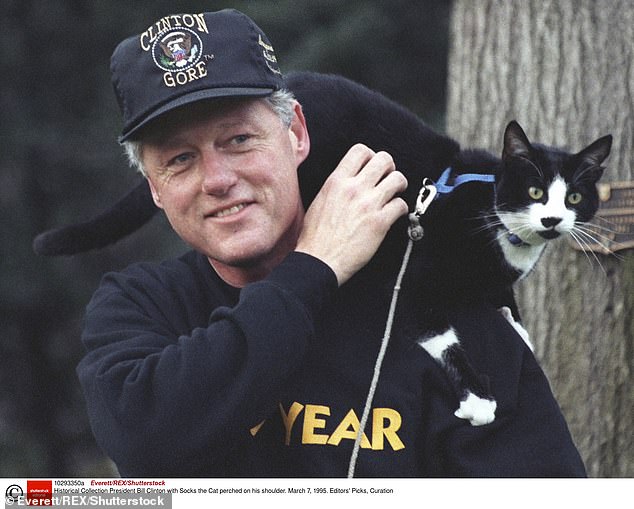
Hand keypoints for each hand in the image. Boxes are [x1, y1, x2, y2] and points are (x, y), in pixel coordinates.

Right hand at [295, 144, 407, 284]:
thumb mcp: (320, 200)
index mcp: (336, 181)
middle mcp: (354, 189)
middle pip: (384, 159)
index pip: (360, 150)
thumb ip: (337, 186)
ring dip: (399, 185)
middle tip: (387, 178)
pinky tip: (395, 214)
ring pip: (398, 178)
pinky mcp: (380, 222)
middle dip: (389, 167)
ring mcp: (368, 204)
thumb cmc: (315, 236)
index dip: (371, 156)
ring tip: (394, 194)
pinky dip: (402, 209)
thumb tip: (350, 181)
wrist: (318, 261)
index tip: (372, 166)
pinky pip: (401, 205)